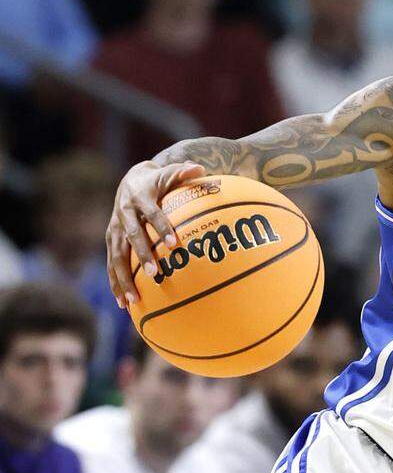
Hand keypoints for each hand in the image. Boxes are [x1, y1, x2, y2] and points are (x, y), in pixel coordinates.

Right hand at [106, 161, 204, 307]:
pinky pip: (112, 264)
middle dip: (142, 256)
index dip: (162, 226)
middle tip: (156, 274)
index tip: (175, 243)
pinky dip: (116, 284)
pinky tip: (123, 304)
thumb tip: (200, 168)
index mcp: (140, 197)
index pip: (152, 213)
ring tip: (133, 300)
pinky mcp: (111, 241)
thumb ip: (184, 171)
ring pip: (116, 256)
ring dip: (123, 278)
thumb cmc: (158, 180)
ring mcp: (115, 229)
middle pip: (131, 237)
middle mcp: (123, 214)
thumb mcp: (170, 172)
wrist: (131, 180)